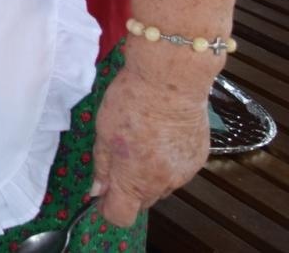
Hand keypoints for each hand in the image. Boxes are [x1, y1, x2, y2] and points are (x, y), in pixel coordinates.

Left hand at [91, 55, 213, 225]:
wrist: (171, 80)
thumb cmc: (131, 102)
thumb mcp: (103, 133)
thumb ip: (102, 167)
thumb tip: (98, 191)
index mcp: (135, 180)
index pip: (120, 216)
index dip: (106, 208)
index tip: (100, 195)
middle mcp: (163, 183)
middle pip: (142, 202)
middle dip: (128, 188)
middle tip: (119, 158)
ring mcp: (185, 173)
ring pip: (161, 186)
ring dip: (149, 175)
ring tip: (141, 142)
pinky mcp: (199, 159)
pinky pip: (178, 171)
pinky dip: (168, 162)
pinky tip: (161, 137)